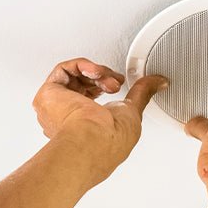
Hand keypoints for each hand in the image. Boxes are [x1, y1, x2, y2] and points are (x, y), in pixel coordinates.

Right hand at [32, 57, 168, 176]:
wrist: (92, 141)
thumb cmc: (108, 140)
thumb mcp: (132, 111)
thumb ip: (142, 93)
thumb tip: (159, 82)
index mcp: (84, 128)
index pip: (91, 99)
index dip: (105, 86)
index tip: (118, 84)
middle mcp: (67, 119)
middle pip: (83, 85)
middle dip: (104, 79)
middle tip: (115, 83)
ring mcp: (56, 108)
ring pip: (74, 76)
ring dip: (96, 73)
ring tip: (107, 80)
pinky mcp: (48, 94)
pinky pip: (64, 69)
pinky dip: (83, 65)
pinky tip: (95, 72)